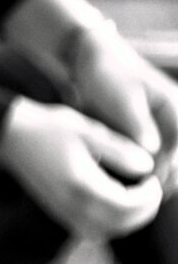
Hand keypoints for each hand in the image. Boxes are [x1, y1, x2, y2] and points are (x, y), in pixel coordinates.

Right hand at [0, 96, 162, 238]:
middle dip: (144, 211)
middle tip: (152, 189)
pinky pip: (91, 229)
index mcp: (82, 186)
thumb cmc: (50, 129)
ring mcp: (62, 212)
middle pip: (121, 224)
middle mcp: (71, 206)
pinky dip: (110, 222)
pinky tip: (115, 202)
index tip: (153, 178)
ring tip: (137, 198)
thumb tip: (148, 167)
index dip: (150, 196)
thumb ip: (121, 151)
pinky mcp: (57, 212)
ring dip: (128, 220)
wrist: (11, 137)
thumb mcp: (90, 132)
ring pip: (106, 232)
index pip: (128, 206)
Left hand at [67, 25, 177, 194]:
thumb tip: (153, 150)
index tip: (157, 183)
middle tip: (147, 198)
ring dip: (161, 181)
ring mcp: (165, 128)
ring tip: (140, 200)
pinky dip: (150, 175)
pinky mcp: (150, 136)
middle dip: (169, 179)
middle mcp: (176, 120)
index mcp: (177, 108)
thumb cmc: (109, 76)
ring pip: (172, 163)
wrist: (94, 64)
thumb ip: (138, 124)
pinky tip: (133, 190)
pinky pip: (157, 161)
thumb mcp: (122, 98)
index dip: (173, 166)